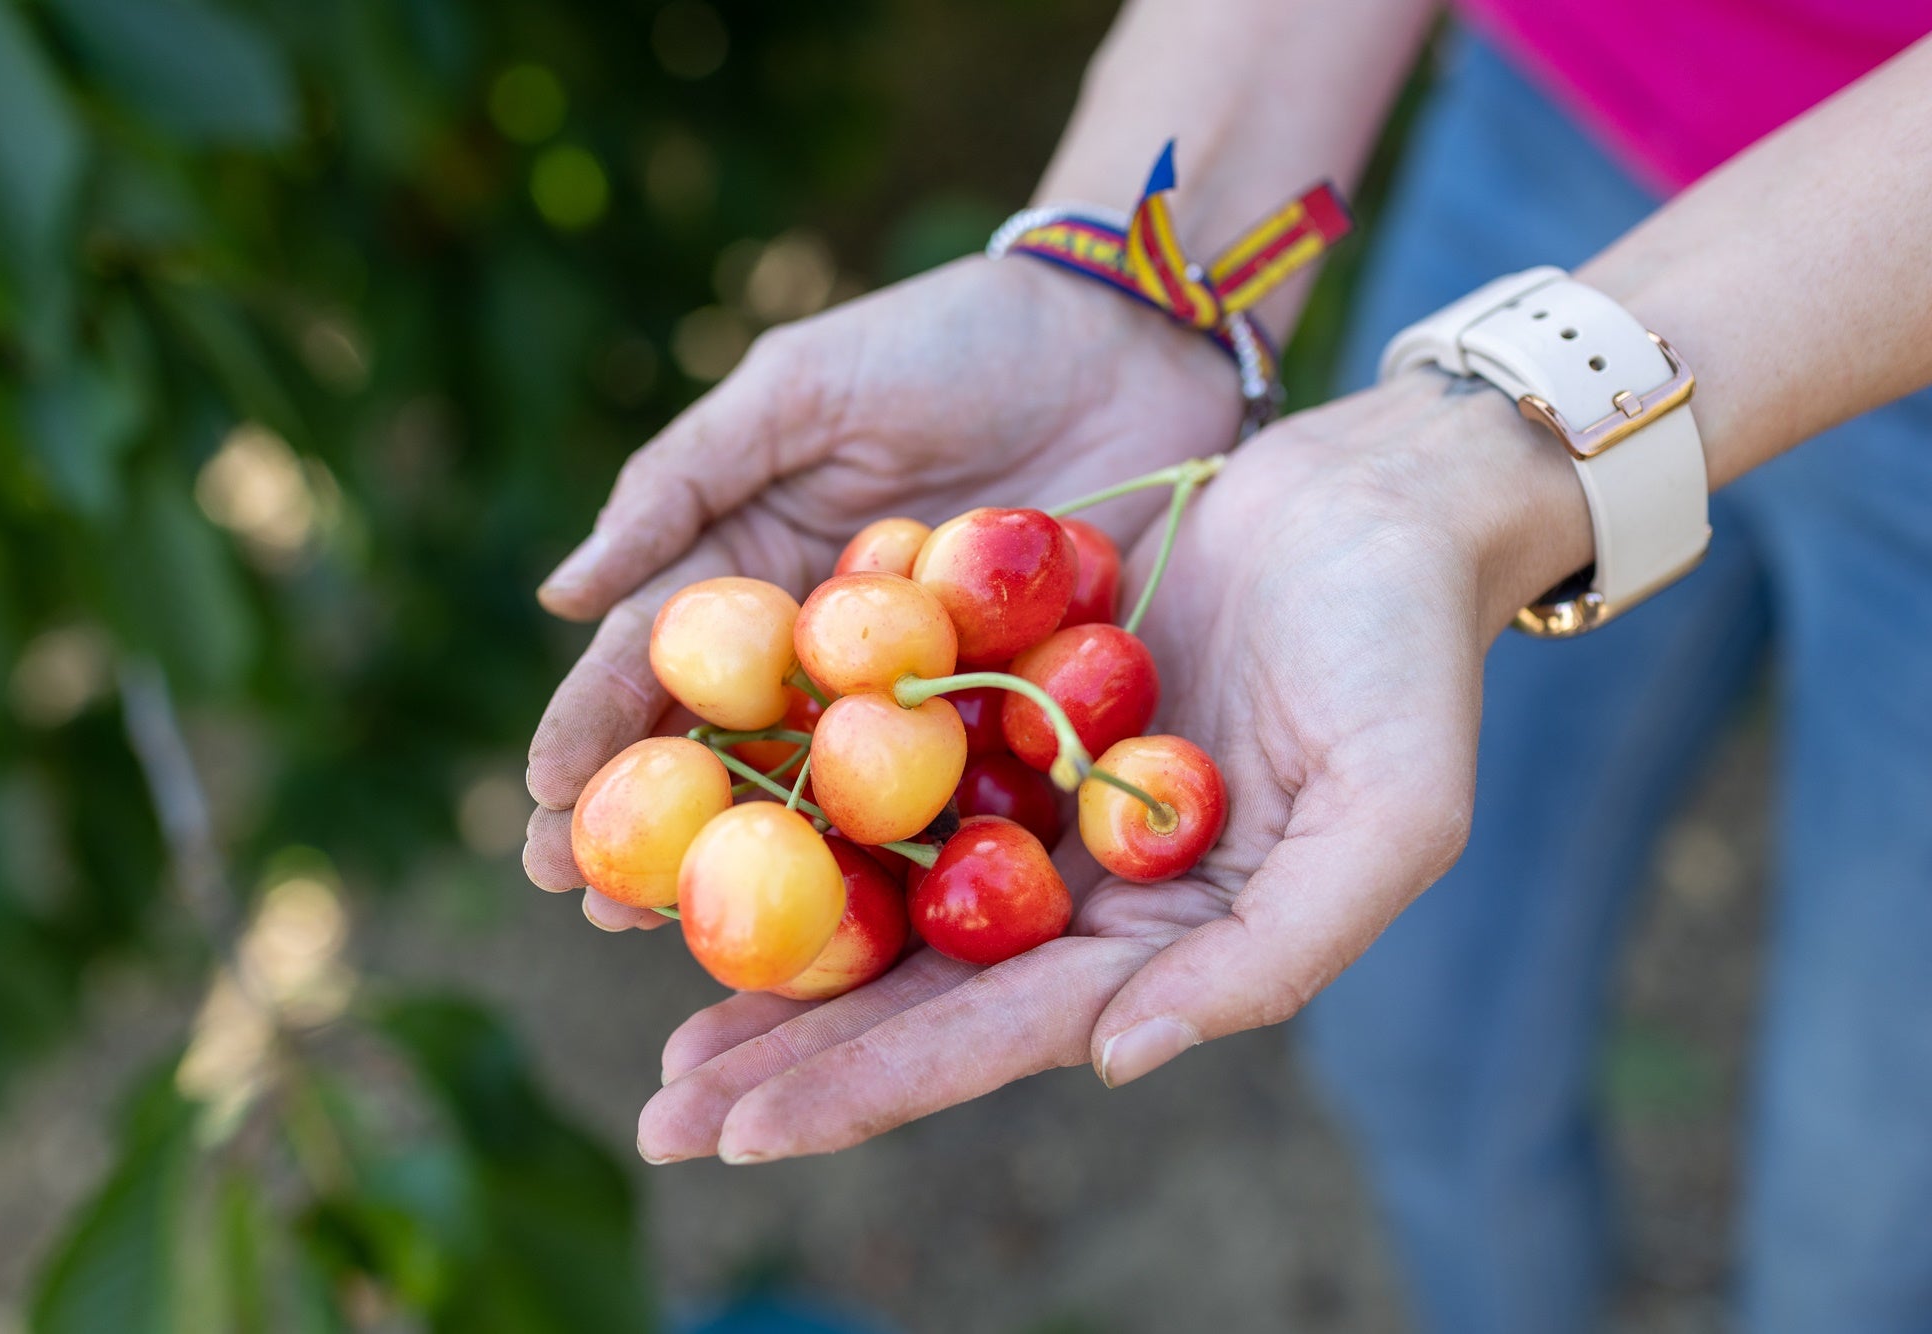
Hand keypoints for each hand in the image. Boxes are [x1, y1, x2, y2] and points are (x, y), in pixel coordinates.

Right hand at [525, 256, 1240, 925]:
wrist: (1128, 335)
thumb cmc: (953, 339)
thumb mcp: (803, 388)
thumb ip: (687, 482)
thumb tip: (562, 596)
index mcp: (759, 572)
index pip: (655, 664)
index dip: (593, 731)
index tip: (541, 802)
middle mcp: (824, 652)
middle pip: (722, 754)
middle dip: (650, 832)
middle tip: (585, 905)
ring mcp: (916, 695)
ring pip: (821, 799)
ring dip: (753, 871)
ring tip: (680, 941)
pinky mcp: (1013, 718)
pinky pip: (950, 801)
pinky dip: (903, 863)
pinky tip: (853, 928)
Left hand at [633, 372, 1592, 1162]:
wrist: (1382, 497)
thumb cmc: (1408, 656)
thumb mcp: (1390, 815)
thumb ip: (1271, 954)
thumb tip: (1115, 1061)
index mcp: (1166, 938)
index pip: (997, 1032)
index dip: (871, 1086)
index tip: (743, 1133)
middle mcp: (1089, 890)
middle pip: (917, 991)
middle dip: (792, 1061)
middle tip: (662, 1119)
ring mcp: (1040, 801)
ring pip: (885, 897)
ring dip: (778, 960)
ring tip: (663, 1030)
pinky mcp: (1006, 707)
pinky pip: (889, 771)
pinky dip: (806, 812)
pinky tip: (711, 837)